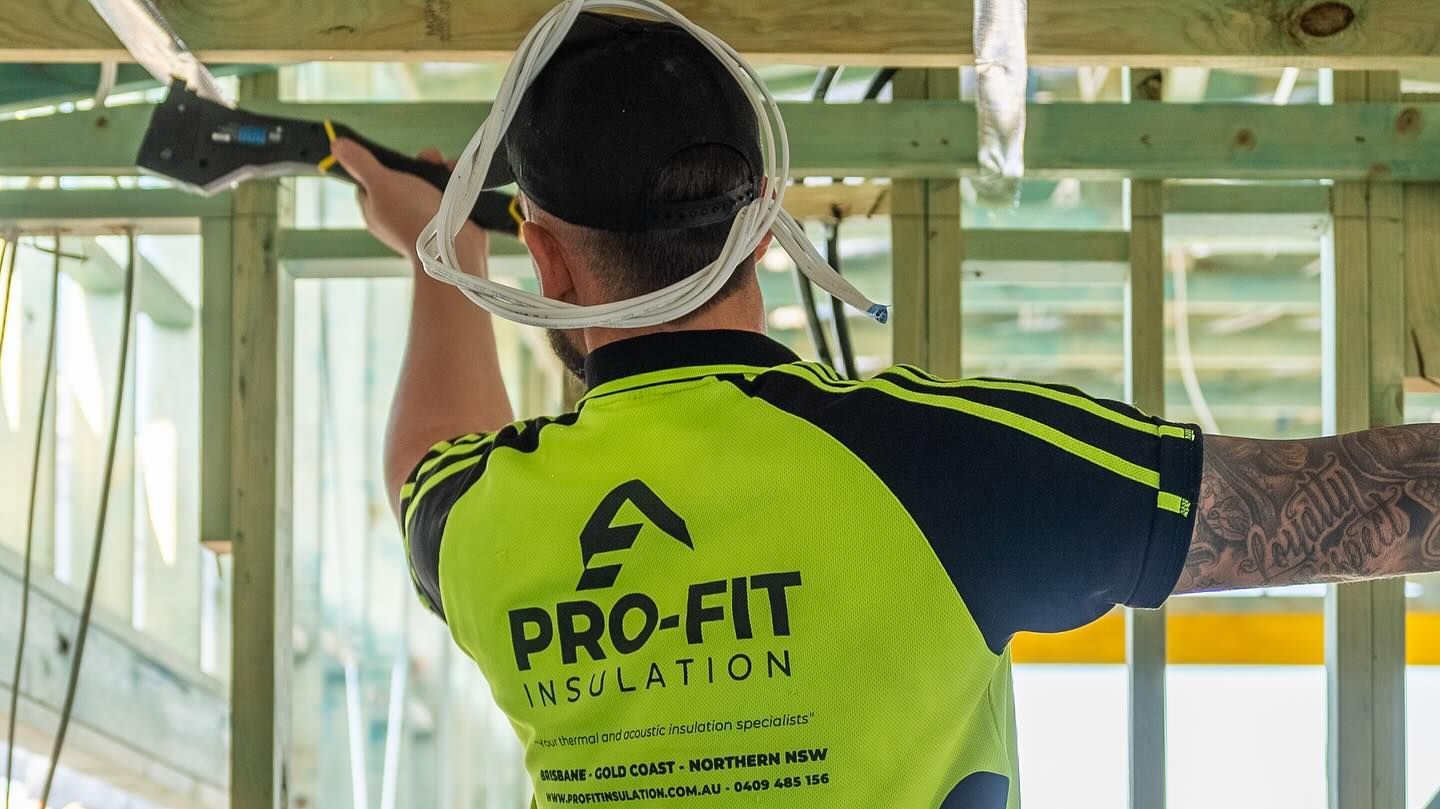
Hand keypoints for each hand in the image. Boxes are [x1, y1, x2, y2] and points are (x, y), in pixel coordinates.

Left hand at [331, 139, 486, 264]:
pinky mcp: (450, 221)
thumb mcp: (381, 183)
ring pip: (431, 184)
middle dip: (419, 165)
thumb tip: (337, 145)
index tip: (394, 157)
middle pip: (405, 178)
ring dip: (441, 172)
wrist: (454, 249)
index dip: (381, 165)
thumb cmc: (412, 218)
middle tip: (428, 159)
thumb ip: (360, 163)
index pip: (371, 182)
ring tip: (447, 170)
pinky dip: (459, 184)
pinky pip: (453, 194)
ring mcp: (425, 219)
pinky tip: (461, 181)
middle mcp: (399, 216)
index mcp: (376, 211)